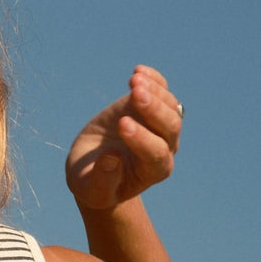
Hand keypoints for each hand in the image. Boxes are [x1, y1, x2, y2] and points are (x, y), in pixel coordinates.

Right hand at [65, 66, 183, 212]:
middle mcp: (164, 147)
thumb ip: (103, 179)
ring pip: (169, 105)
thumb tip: (111, 158)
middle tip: (135, 93)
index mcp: (153, 171)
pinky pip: (160, 89)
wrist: (91, 168)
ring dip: (153, 90)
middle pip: (170, 126)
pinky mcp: (149, 107)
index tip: (122, 124)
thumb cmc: (92, 183)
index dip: (142, 138)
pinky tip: (138, 71)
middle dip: (154, 109)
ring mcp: (159, 125)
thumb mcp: (93, 190)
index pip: (156, 153)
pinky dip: (153, 79)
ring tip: (134, 79)